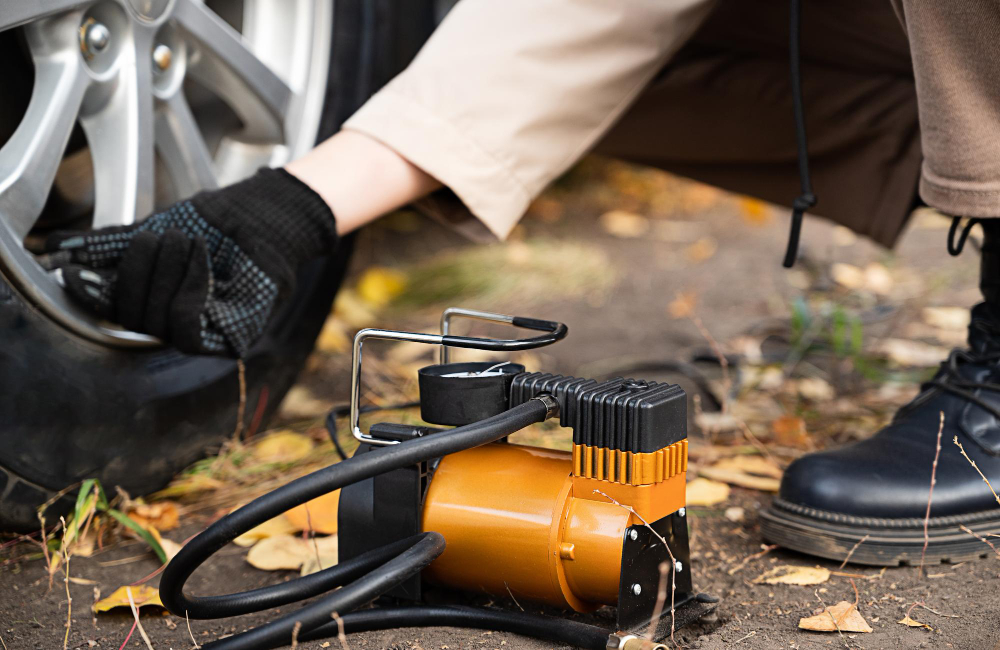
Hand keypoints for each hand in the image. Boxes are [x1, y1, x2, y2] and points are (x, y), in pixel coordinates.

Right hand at [44, 168, 336, 356]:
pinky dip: (187, 294)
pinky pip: (189, 332)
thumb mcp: (150, 231)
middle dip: (139, 271)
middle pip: (131, 317)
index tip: (74, 274)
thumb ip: (108, 246)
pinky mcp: (232, 338)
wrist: (260, 215)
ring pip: (157, 324)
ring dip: (166, 277)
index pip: (111, 309)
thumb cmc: (212, 224)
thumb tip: (58, 254)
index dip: (92, 295)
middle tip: (161, 237)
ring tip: (185, 242)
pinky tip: (200, 263)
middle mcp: (173, 323)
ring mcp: (204, 334)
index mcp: (151, 300)